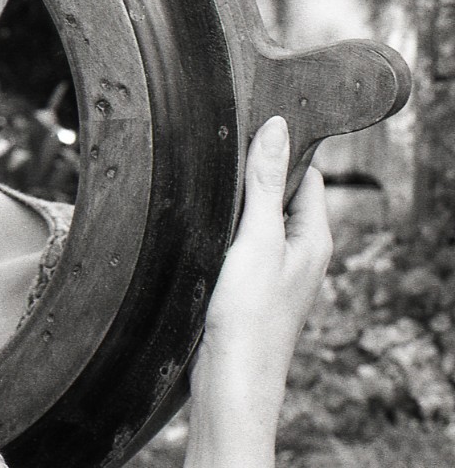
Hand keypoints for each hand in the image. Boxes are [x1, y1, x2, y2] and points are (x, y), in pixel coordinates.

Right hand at [184, 116, 331, 467]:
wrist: (230, 380)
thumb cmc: (250, 315)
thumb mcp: (258, 238)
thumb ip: (266, 183)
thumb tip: (278, 128)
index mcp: (313, 237)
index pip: (305, 173)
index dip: (280, 149)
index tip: (245, 126)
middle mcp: (297, 252)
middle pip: (276, 194)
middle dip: (249, 174)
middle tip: (213, 152)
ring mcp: (270, 271)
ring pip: (252, 220)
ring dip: (229, 204)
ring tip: (201, 185)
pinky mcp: (244, 287)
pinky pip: (234, 244)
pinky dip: (217, 230)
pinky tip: (194, 226)